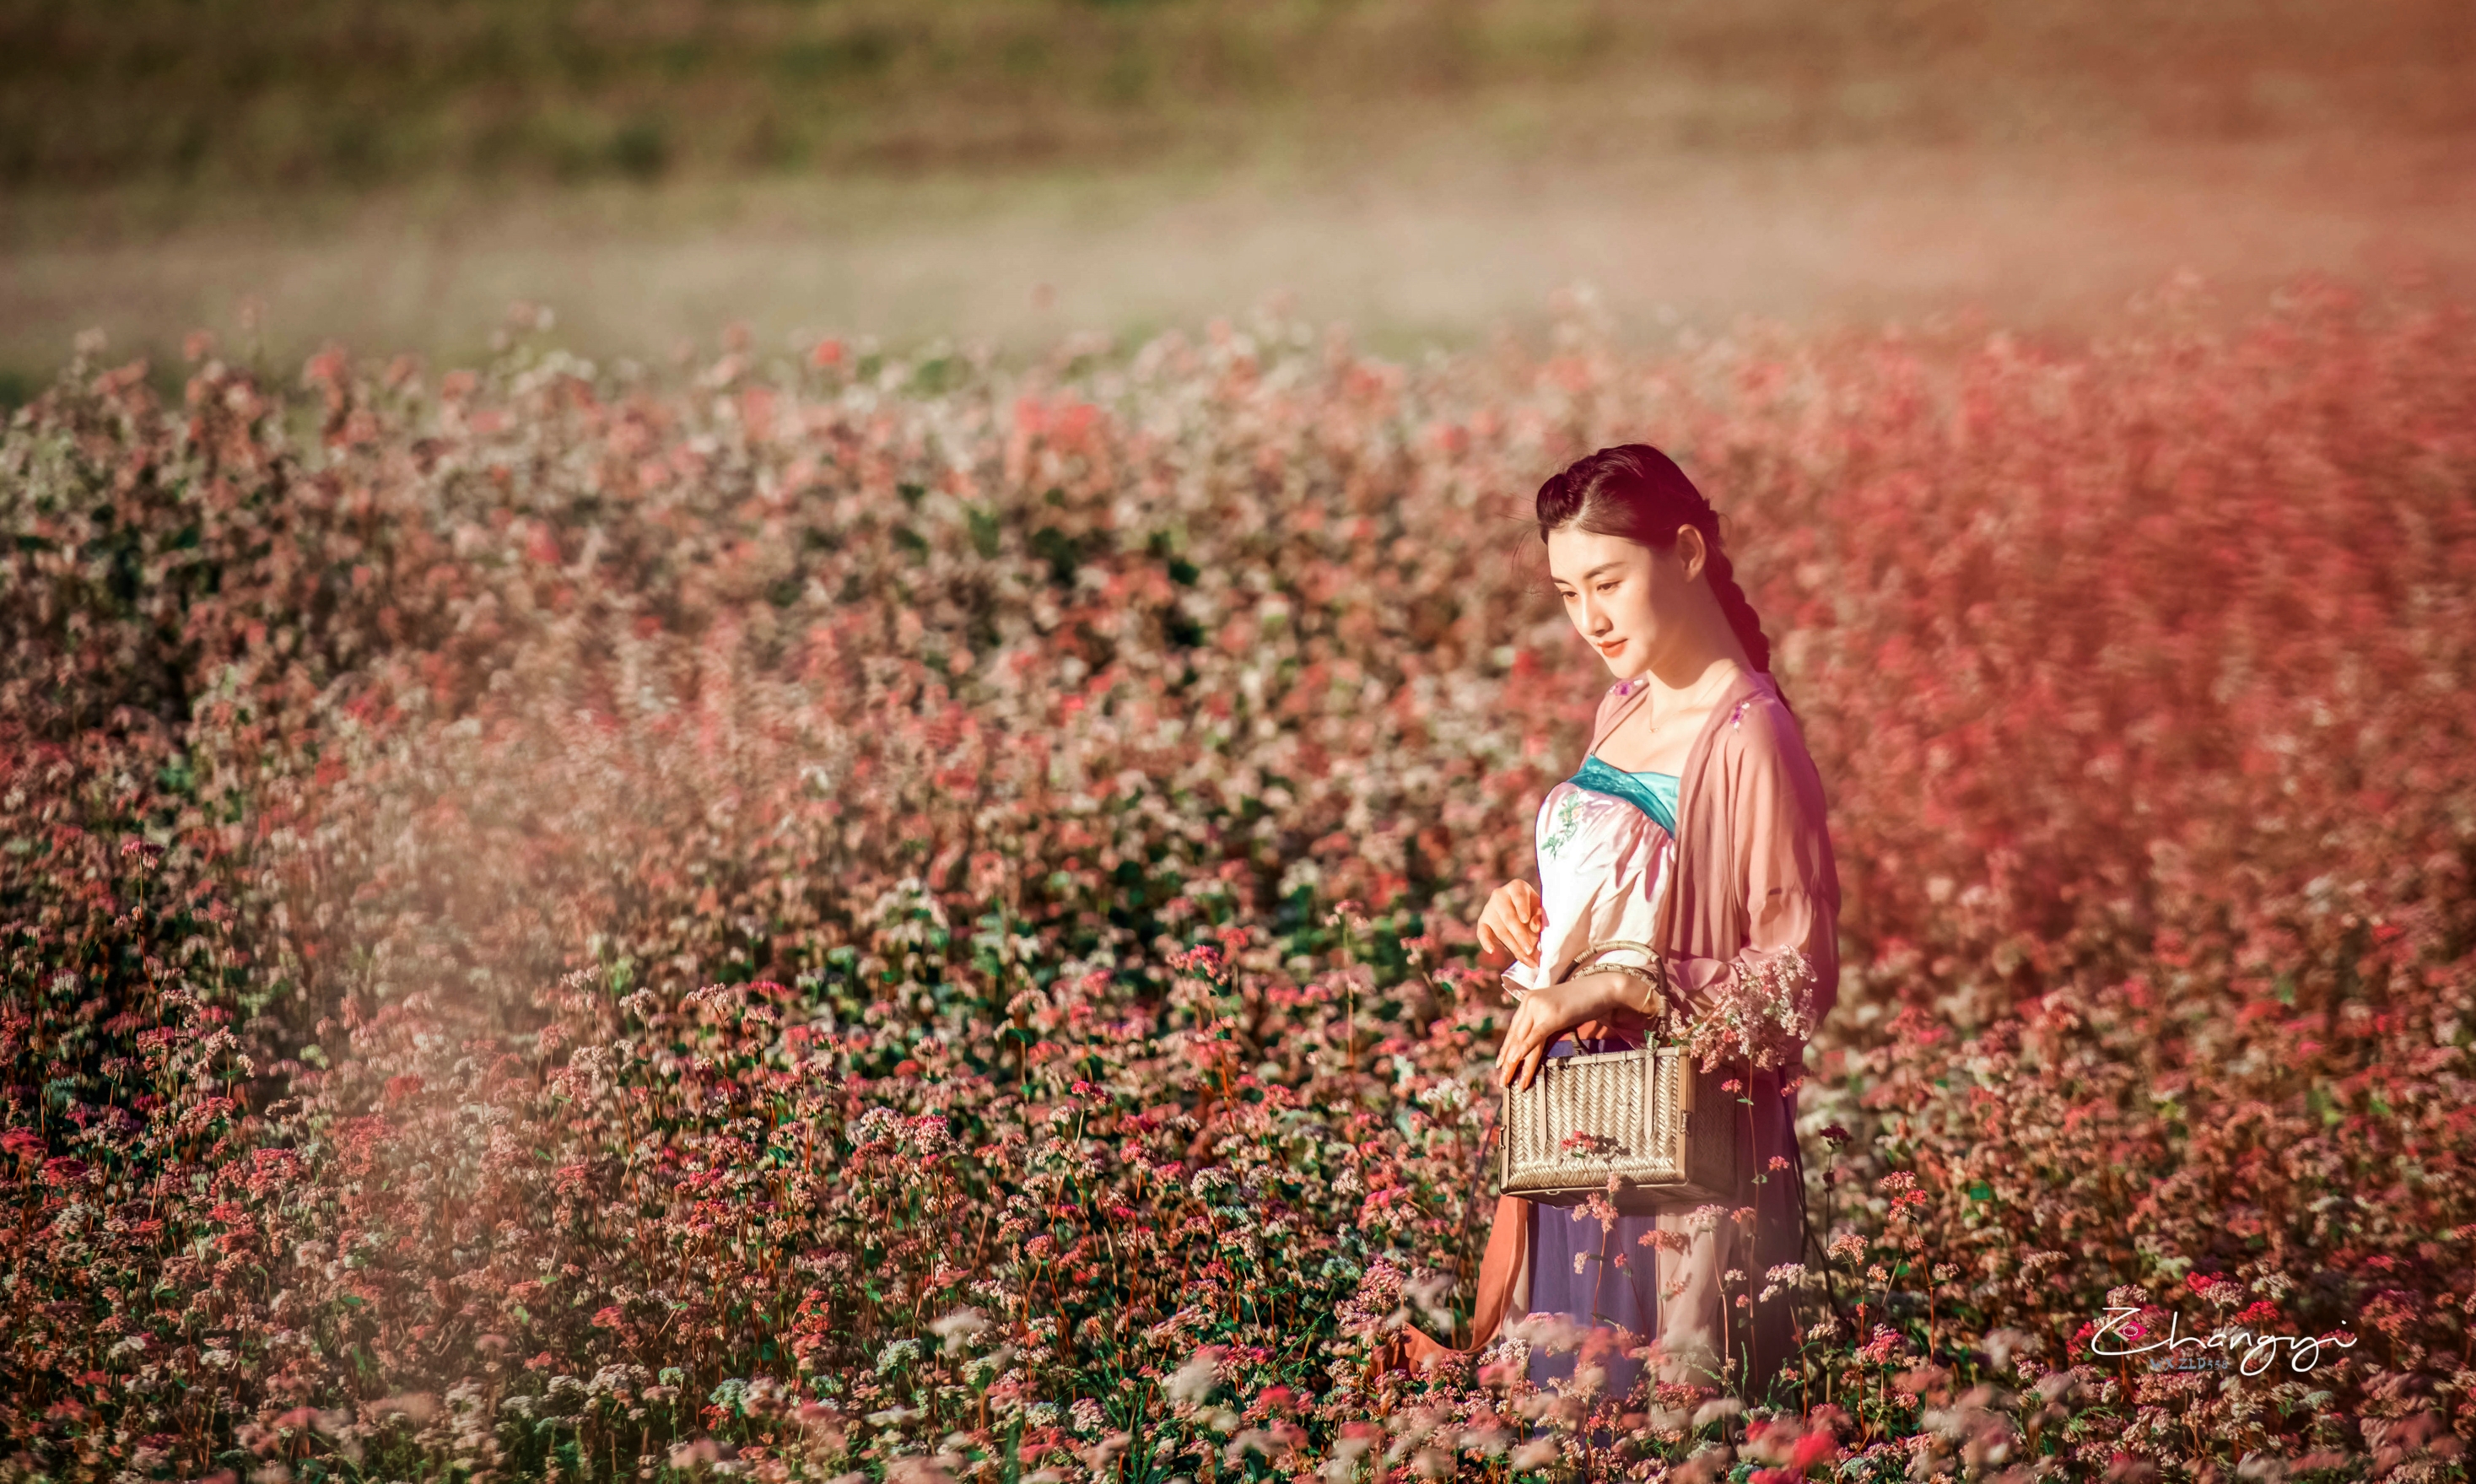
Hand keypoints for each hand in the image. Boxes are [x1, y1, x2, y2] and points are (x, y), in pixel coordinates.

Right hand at [1475, 879, 1542, 967]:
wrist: (1519, 908)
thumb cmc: (1533, 908)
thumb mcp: (1539, 908)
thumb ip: (1539, 916)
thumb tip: (1535, 927)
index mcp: (1516, 887)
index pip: (1518, 897)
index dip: (1522, 908)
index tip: (1525, 920)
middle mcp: (1499, 895)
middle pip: (1509, 917)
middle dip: (1520, 936)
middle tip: (1530, 950)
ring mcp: (1489, 908)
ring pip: (1500, 930)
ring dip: (1513, 946)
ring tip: (1526, 959)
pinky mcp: (1482, 921)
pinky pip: (1482, 932)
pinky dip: (1486, 942)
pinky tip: (1491, 951)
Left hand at [1493, 970, 1639, 1091]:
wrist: (1601, 988)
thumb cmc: (1582, 1003)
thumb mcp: (1557, 1016)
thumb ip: (1545, 1029)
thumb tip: (1535, 1051)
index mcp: (1529, 1001)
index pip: (1514, 1029)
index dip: (1506, 1049)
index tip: (1501, 1065)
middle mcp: (1530, 1002)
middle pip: (1515, 1037)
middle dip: (1507, 1061)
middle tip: (1502, 1080)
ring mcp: (1540, 1008)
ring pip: (1523, 1040)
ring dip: (1515, 1063)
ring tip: (1508, 1080)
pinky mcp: (1552, 1016)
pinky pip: (1536, 1036)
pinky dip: (1524, 1049)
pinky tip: (1516, 1061)